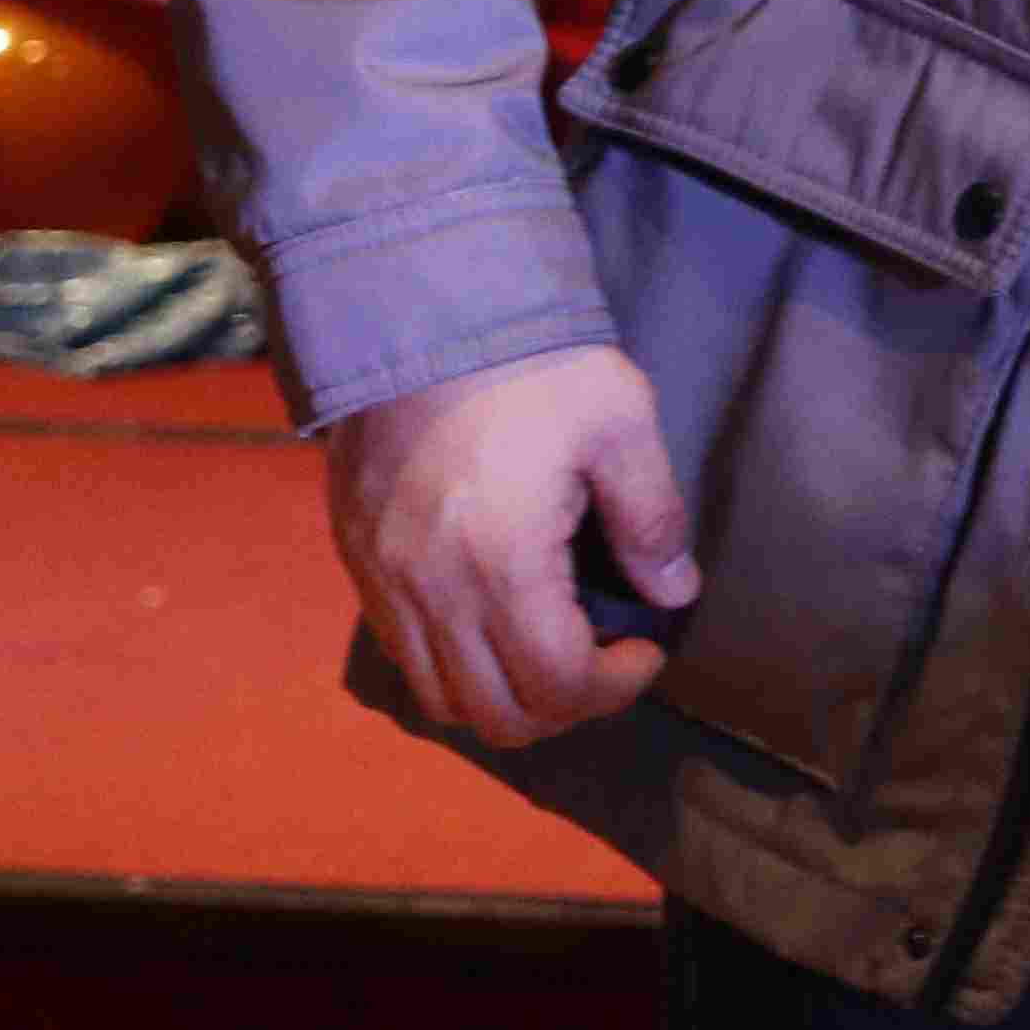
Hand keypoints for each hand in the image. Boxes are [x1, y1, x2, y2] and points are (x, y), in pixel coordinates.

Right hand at [327, 342, 692, 751]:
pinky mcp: (357, 560)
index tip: (647, 647)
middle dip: (564, 706)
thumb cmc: (530, 365)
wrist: (417, 313)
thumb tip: (672, 590)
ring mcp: (382, 581)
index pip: (556, 685)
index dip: (615, 687)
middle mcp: (429, 591)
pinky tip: (494, 623)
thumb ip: (651, 517)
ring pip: (438, 698)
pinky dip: (451, 666)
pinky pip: (399, 653)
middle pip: (495, 716)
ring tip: (551, 651)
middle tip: (605, 661)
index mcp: (500, 564)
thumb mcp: (620, 424)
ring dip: (503, 696)